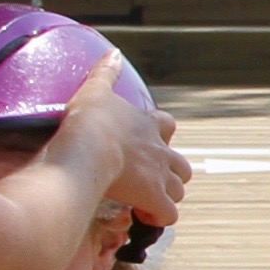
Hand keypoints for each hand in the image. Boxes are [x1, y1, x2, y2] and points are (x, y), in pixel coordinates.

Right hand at [62, 56, 191, 230]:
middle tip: (147, 181)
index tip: (145, 145)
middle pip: (181, 165)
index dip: (161, 136)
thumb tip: (114, 52)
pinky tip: (142, 215)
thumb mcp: (95, 89)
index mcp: (147, 124)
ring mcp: (160, 175)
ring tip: (145, 202)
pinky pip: (169, 214)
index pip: (168, 126)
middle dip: (170, 174)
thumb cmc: (89, 120)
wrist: (88, 150)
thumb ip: (105, 72)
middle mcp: (159, 150)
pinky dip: (159, 216)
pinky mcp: (154, 197)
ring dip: (166, 197)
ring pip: (178, 190)